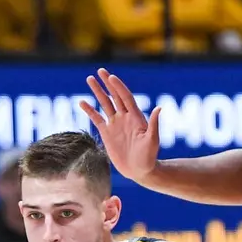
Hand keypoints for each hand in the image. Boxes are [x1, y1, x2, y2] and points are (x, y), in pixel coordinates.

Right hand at [81, 69, 162, 183]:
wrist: (140, 171)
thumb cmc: (149, 156)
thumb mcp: (153, 140)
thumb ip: (154, 124)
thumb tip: (159, 108)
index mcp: (136, 117)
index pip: (125, 97)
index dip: (119, 87)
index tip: (111, 77)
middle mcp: (124, 118)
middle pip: (114, 96)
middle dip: (107, 83)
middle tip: (99, 70)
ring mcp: (115, 124)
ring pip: (105, 104)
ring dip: (97, 92)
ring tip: (90, 79)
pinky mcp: (107, 133)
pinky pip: (96, 118)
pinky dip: (89, 110)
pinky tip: (82, 102)